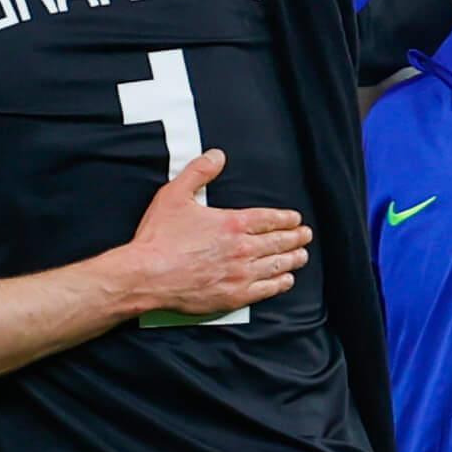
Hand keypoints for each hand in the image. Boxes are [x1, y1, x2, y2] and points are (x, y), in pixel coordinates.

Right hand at [124, 150, 309, 315]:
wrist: (146, 276)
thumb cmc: (158, 238)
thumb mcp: (174, 195)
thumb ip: (198, 172)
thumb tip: (216, 156)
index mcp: (232, 223)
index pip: (269, 219)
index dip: (286, 218)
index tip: (296, 219)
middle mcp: (242, 249)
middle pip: (278, 242)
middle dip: (295, 238)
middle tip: (305, 236)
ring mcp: (240, 274)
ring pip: (277, 265)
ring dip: (292, 259)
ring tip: (301, 256)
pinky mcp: (234, 296)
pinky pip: (266, 289)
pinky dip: (279, 283)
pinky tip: (285, 280)